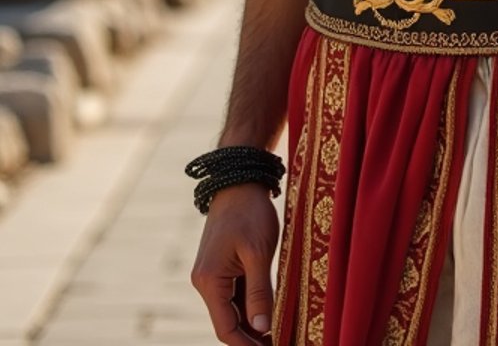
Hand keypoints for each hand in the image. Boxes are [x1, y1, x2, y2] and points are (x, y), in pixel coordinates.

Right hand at [191, 184, 279, 342]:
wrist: (239, 179)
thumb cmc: (249, 212)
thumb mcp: (259, 252)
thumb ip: (260, 292)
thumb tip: (262, 329)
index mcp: (209, 281)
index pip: (226, 328)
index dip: (248, 345)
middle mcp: (205, 281)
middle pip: (228, 322)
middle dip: (252, 337)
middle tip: (281, 339)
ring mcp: (212, 274)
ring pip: (233, 309)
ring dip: (253, 322)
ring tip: (279, 330)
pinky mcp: (221, 266)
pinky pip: (236, 294)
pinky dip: (251, 305)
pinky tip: (271, 311)